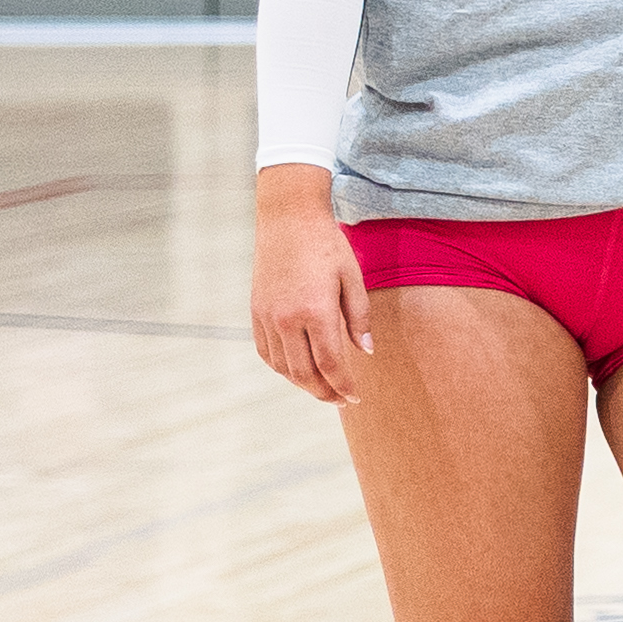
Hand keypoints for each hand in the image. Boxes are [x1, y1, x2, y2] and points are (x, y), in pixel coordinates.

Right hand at [248, 163, 365, 405]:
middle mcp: (286, 320)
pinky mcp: (256, 312)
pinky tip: (297, 369)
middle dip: (323, 392)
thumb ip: (359, 318)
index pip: (330, 363)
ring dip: (302, 382)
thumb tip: (366, 352)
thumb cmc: (327, 246)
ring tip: (322, 388)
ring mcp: (267, 317)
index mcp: (315, 312)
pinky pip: (266, 352)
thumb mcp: (353, 278)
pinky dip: (282, 366)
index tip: (355, 397)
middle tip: (340, 400)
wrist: (287, 221)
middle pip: (303, 372)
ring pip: (282, 366)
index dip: (343, 385)